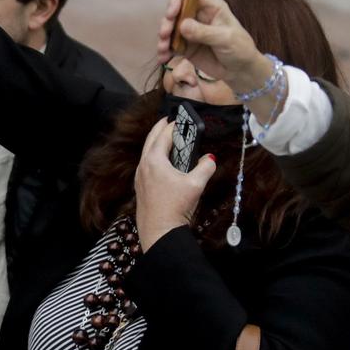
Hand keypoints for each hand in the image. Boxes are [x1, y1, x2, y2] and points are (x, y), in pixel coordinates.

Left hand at [134, 116, 216, 249]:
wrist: (159, 231)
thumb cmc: (175, 206)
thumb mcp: (196, 185)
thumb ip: (205, 167)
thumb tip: (210, 158)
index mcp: (153, 160)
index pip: (162, 135)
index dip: (172, 125)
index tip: (180, 118)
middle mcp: (143, 166)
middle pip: (150, 140)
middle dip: (160, 129)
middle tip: (169, 120)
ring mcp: (139, 177)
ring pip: (146, 152)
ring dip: (156, 142)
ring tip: (167, 138)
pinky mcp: (140, 187)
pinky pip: (146, 164)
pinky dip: (154, 156)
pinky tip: (162, 161)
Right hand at [170, 0, 273, 100]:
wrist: (240, 71)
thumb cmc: (240, 49)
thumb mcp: (225, 38)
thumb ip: (204, 32)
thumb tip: (182, 25)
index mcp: (211, 7)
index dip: (178, 2)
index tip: (171, 13)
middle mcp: (198, 16)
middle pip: (176, 12)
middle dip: (167, 22)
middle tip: (164, 34)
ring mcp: (190, 32)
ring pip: (170, 29)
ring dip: (163, 38)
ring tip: (163, 49)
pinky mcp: (185, 47)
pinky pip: (171, 45)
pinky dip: (164, 51)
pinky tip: (163, 58)